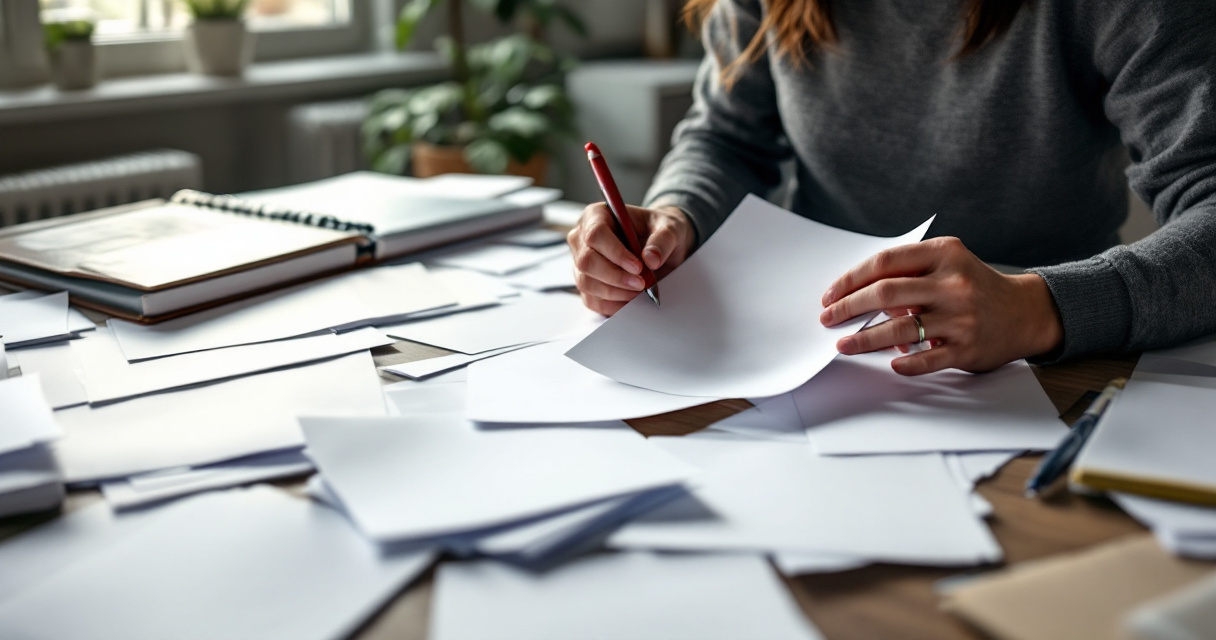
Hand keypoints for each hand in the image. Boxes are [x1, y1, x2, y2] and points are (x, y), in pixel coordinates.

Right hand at [567, 203, 694, 315]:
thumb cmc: (658, 230)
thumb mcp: (669, 228)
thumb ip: (663, 240)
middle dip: (616, 277)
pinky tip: (630, 300)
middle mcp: (582, 238)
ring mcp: (581, 262)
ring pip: (587, 283)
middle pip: (586, 261)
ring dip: (615, 292)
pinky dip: (612, 305)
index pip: (596, 234)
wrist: (658, 245)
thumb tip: (651, 259)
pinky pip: (591, 299)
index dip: (615, 253)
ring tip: (639, 291)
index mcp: (597, 215)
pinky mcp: (586, 282)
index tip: (638, 267)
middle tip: (642, 283)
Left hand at [818, 236, 1063, 375]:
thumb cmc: (974, 286)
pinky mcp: (967, 347)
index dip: (851, 279)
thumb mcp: (947, 265)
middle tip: (827, 319)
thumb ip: (908, 274)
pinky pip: (926, 358)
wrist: (1025, 313)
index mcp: (944, 254)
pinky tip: (890, 363)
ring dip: (865, 339)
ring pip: (900, 329)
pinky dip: (904, 363)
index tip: (830, 295)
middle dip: (848, 307)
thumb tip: (859, 295)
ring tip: (844, 344)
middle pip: (885, 293)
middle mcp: (953, 283)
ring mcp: (961, 317)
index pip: (885, 263)